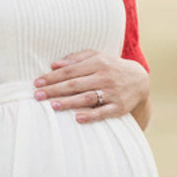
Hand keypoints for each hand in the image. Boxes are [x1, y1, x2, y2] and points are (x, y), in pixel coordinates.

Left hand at [33, 50, 150, 123]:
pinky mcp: (119, 107)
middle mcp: (104, 77)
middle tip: (37, 96)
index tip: (37, 83)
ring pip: (87, 98)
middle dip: (55, 90)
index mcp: (98, 63)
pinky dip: (91, 116)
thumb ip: (76, 59)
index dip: (52, 77)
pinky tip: (77, 118)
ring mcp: (112, 93)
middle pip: (75, 84)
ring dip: (69, 102)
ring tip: (52, 105)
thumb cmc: (112, 67)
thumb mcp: (97, 57)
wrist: (140, 80)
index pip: (70, 71)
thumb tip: (54, 65)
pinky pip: (103, 112)